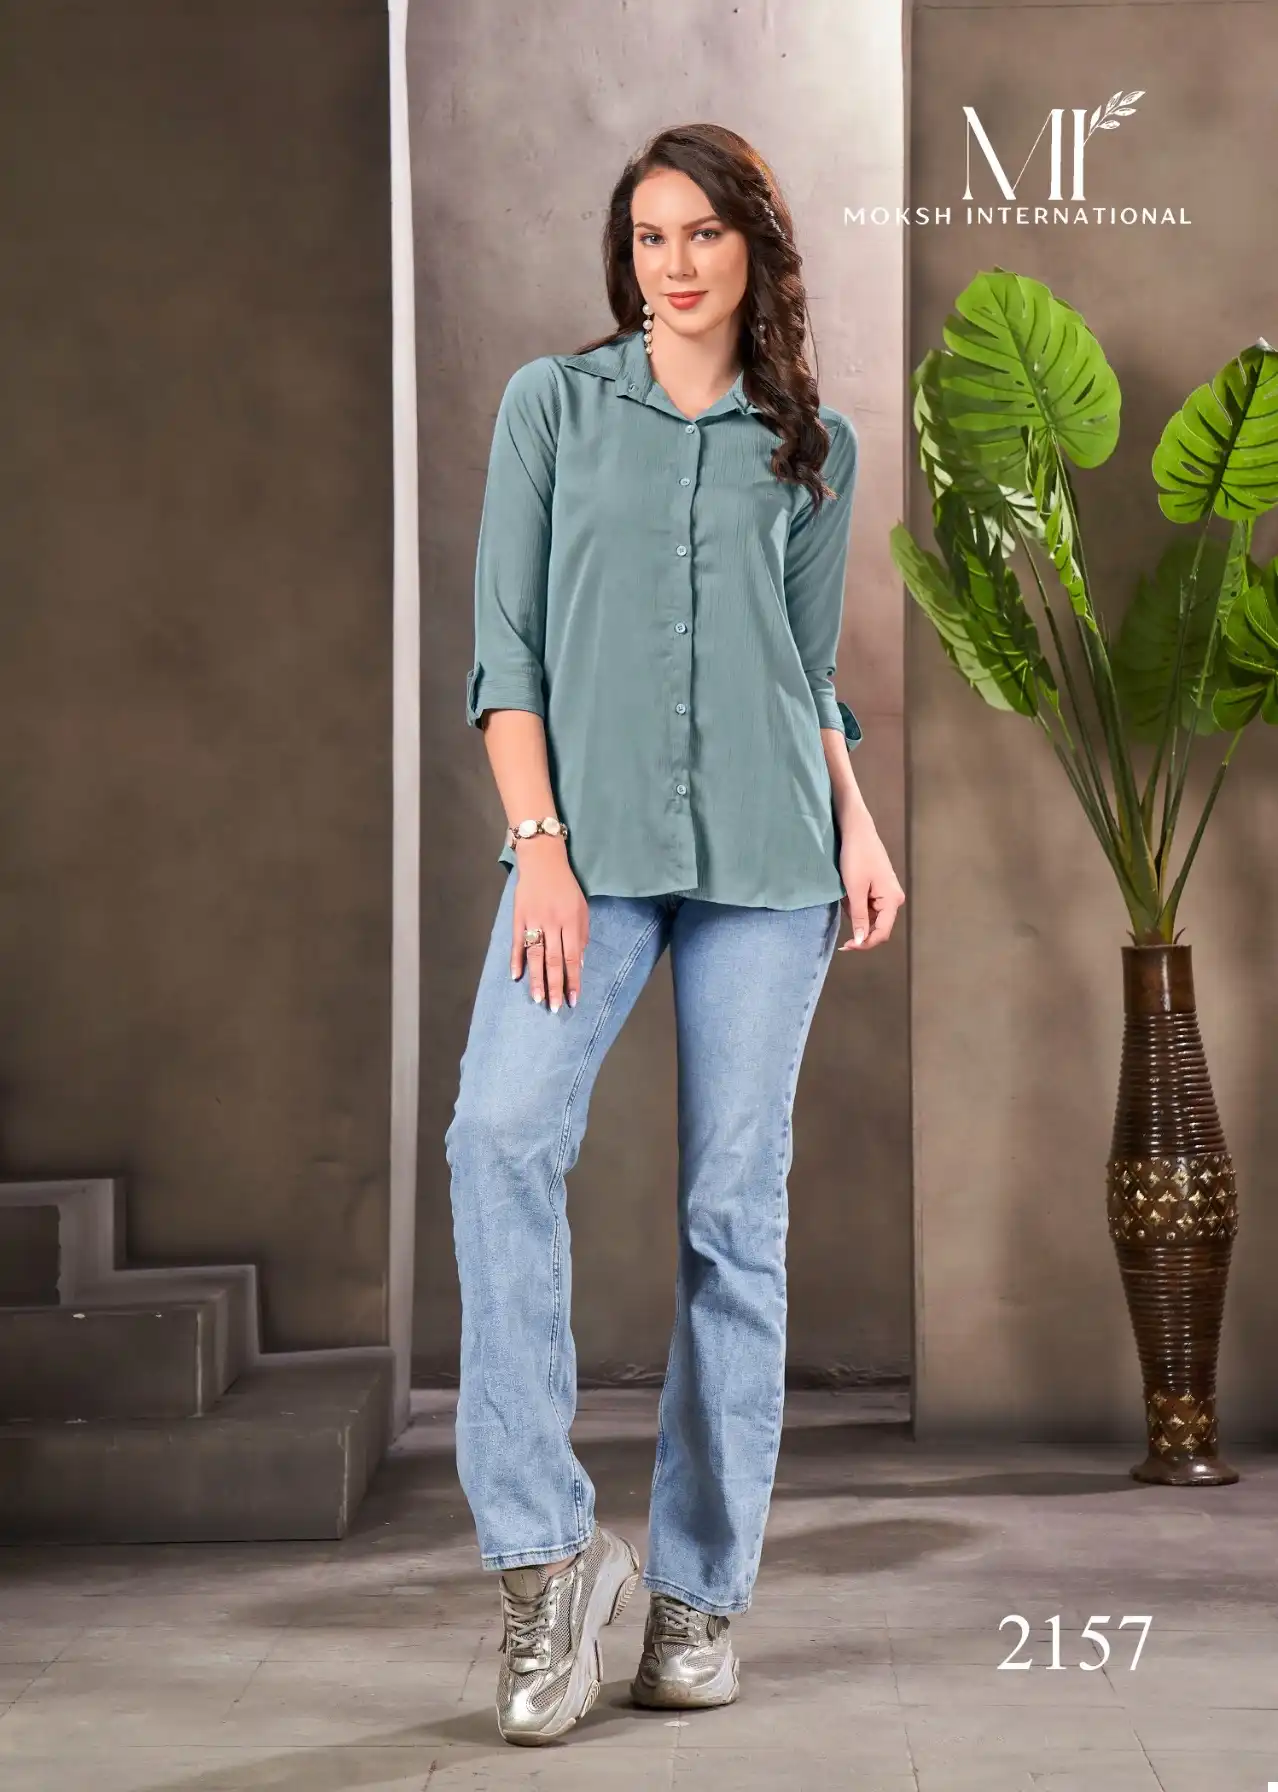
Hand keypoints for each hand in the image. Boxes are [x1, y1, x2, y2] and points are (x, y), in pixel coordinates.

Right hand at [510, 839, 588, 1010]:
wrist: (543, 860)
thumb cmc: (566, 886)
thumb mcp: (581, 907)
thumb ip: (581, 935)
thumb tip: (579, 964)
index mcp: (571, 921)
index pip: (572, 957)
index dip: (573, 980)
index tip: (572, 1000)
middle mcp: (553, 922)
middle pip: (554, 960)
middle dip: (555, 986)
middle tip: (554, 1008)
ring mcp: (534, 919)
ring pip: (535, 955)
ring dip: (536, 979)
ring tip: (538, 999)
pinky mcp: (518, 916)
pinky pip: (516, 942)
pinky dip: (515, 960)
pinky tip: (515, 977)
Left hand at [836, 815, 904, 951]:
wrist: (857, 831)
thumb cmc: (856, 857)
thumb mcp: (855, 890)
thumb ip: (860, 917)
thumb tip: (861, 941)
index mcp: (892, 900)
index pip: (881, 933)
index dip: (864, 943)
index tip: (846, 945)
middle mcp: (894, 899)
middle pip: (877, 925)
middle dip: (858, 924)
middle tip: (841, 913)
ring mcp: (888, 893)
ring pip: (870, 916)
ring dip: (855, 911)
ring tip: (844, 893)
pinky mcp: (880, 888)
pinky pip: (867, 905)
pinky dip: (855, 902)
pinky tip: (847, 890)